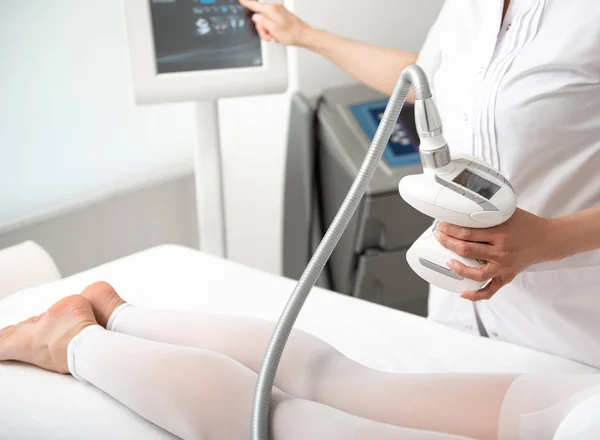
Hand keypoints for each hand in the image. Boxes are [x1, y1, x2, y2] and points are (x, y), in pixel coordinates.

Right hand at [239, 0, 309, 44]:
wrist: (304, 35)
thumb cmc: (292, 33)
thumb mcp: (273, 29)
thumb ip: (261, 22)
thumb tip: (255, 17)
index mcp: (271, 10)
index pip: (254, 5)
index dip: (246, 2)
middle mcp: (275, 9)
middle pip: (260, 18)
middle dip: (262, 29)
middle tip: (269, 36)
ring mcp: (279, 13)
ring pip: (266, 22)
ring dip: (268, 31)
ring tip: (275, 37)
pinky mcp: (282, 17)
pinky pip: (272, 23)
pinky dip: (273, 31)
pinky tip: (278, 36)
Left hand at [434, 208, 553, 300]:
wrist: (548, 239)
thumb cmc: (526, 224)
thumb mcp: (507, 213)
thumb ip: (488, 213)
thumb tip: (463, 209)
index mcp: (500, 233)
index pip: (468, 232)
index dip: (450, 230)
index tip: (441, 226)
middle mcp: (501, 251)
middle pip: (467, 250)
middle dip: (448, 243)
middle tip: (439, 237)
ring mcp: (504, 266)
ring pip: (476, 272)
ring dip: (458, 268)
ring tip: (447, 261)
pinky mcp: (507, 276)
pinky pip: (490, 290)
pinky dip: (476, 294)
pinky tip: (463, 292)